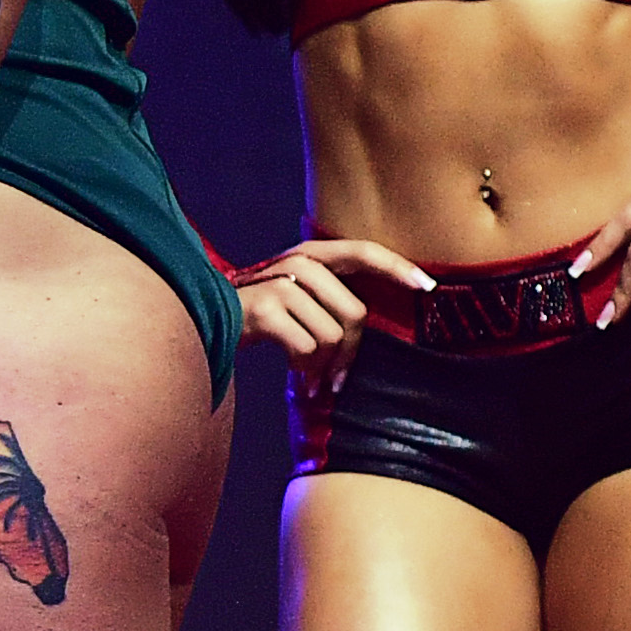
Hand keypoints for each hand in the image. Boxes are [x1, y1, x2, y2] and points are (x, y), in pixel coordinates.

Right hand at [230, 233, 427, 395]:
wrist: (204, 320)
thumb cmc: (261, 317)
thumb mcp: (298, 297)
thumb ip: (331, 297)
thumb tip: (369, 328)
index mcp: (313, 255)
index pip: (364, 252)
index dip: (397, 268)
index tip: (427, 287)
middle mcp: (299, 262)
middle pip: (354, 313)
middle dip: (348, 354)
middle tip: (334, 378)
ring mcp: (282, 283)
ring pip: (331, 336)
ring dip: (321, 366)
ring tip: (305, 374)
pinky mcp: (266, 308)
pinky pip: (307, 348)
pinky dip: (303, 369)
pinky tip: (292, 372)